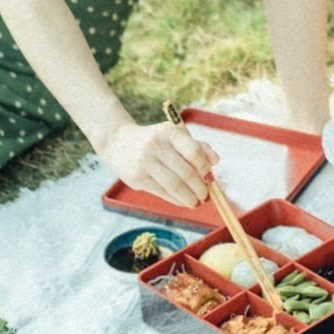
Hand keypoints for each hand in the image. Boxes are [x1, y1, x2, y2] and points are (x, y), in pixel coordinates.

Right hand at [100, 120, 214, 207]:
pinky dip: (177, 200)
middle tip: (206, 195)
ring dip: (190, 197)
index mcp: (169, 132)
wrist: (118, 142)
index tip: (210, 178)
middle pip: (186, 172)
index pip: (194, 152)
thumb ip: (197, 146)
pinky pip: (162, 192)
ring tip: (197, 202)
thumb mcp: (174, 136)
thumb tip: (216, 161)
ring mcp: (145, 162)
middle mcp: (156, 145)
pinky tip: (183, 202)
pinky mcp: (137, 177)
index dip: (205, 168)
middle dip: (200, 187)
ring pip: (175, 185)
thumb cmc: (154, 140)